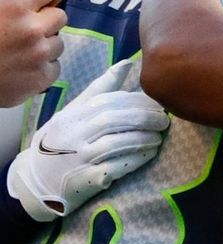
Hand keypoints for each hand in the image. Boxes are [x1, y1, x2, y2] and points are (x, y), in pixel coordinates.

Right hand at [0, 0, 64, 104]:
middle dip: (45, 21)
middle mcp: (32, 30)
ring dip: (44, 45)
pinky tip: (21, 68)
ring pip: (58, 43)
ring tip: (19, 52)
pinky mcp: (43, 77)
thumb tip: (27, 0)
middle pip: (60, 16)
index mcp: (15, 9)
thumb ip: (9, 3)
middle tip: (25, 30)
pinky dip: (42, 67)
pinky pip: (54, 66)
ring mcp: (40, 55)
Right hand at [7, 58, 167, 221]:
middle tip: (164, 120)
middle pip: (111, 120)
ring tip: (158, 137)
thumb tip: (128, 64)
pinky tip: (148, 154)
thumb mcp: (74, 112)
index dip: (135, 101)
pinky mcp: (86, 180)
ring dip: (142, 139)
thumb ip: (101, 89)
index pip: (106, 101)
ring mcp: (78, 158)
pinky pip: (114, 167)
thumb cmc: (63, 140)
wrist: (37, 179)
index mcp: (71, 116)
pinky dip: (134, 159)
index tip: (157, 103)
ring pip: (114, 144)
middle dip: (143, 118)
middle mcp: (72, 135)